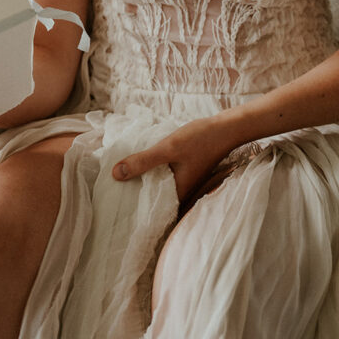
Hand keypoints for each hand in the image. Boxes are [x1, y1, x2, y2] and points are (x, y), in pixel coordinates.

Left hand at [112, 118, 232, 202]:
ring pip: (159, 187)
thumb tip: (116, 174)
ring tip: (122, 181)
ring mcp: (184, 182)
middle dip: (135, 196)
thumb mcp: (168, 148)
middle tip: (112, 193)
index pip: (151, 210)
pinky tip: (143, 166)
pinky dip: (153, 173)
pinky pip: (165, 177)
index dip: (133, 209)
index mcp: (177, 194)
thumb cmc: (200, 139)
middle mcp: (182, 192)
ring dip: (144, 183)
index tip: (114, 206)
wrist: (226, 128)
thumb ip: (143, 161)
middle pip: (153, 199)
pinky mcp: (185, 171)